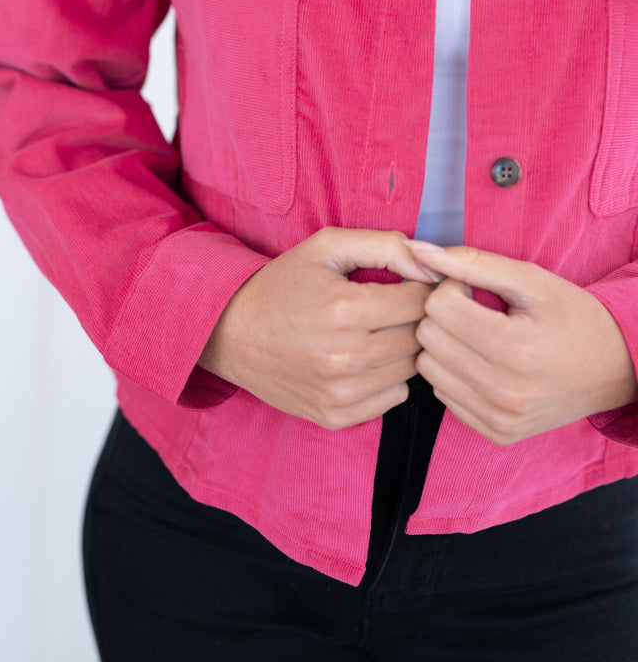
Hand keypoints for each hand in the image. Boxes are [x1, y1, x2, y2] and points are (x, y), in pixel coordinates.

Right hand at [199, 227, 435, 428]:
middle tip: (393, 307)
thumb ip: (385, 245)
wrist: (230, 334)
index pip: (421, 301)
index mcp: (346, 308)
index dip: (420, 288)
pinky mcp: (335, 416)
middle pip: (420, 336)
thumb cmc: (281, 285)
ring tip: (377, 332)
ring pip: (411, 369)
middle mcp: (346, 356)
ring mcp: (341, 392)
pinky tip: (364, 360)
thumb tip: (431, 264)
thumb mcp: (326, 247)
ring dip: (403, 348)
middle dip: (413, 318)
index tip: (409, 284)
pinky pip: (393, 398)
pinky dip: (387, 378)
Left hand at [406, 241, 637, 444]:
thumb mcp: (529, 279)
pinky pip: (443, 396)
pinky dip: (454, 374)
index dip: (451, 287)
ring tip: (477, 335)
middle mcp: (504, 390)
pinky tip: (482, 362)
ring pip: (428, 369)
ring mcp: (500, 417)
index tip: (474, 289)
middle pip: (427, 338)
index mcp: (514, 348)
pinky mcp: (497, 433)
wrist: (616, 368)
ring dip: (444, 345)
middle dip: (443, 315)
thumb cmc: (572, 316)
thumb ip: (471, 261)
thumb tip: (418, 250)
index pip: (438, 307)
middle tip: (474, 310)